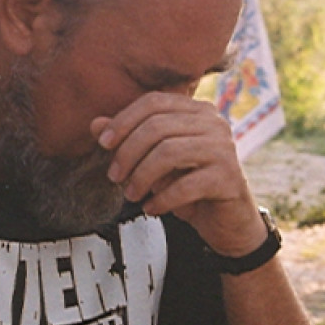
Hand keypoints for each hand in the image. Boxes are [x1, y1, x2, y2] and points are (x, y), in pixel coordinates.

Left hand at [91, 93, 263, 255]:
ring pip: (169, 152)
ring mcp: (224, 149)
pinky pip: (185, 185)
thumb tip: (95, 124)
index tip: (104, 144)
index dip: (124, 120)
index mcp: (197, 110)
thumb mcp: (155, 162)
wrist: (226, 221)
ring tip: (131, 195)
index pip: (154, 102)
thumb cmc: (189, 186)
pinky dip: (161, 199)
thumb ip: (129, 140)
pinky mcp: (228, 178)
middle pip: (158, 126)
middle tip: (115, 177)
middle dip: (128, 152)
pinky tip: (151, 208)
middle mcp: (214, 123)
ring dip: (142, 176)